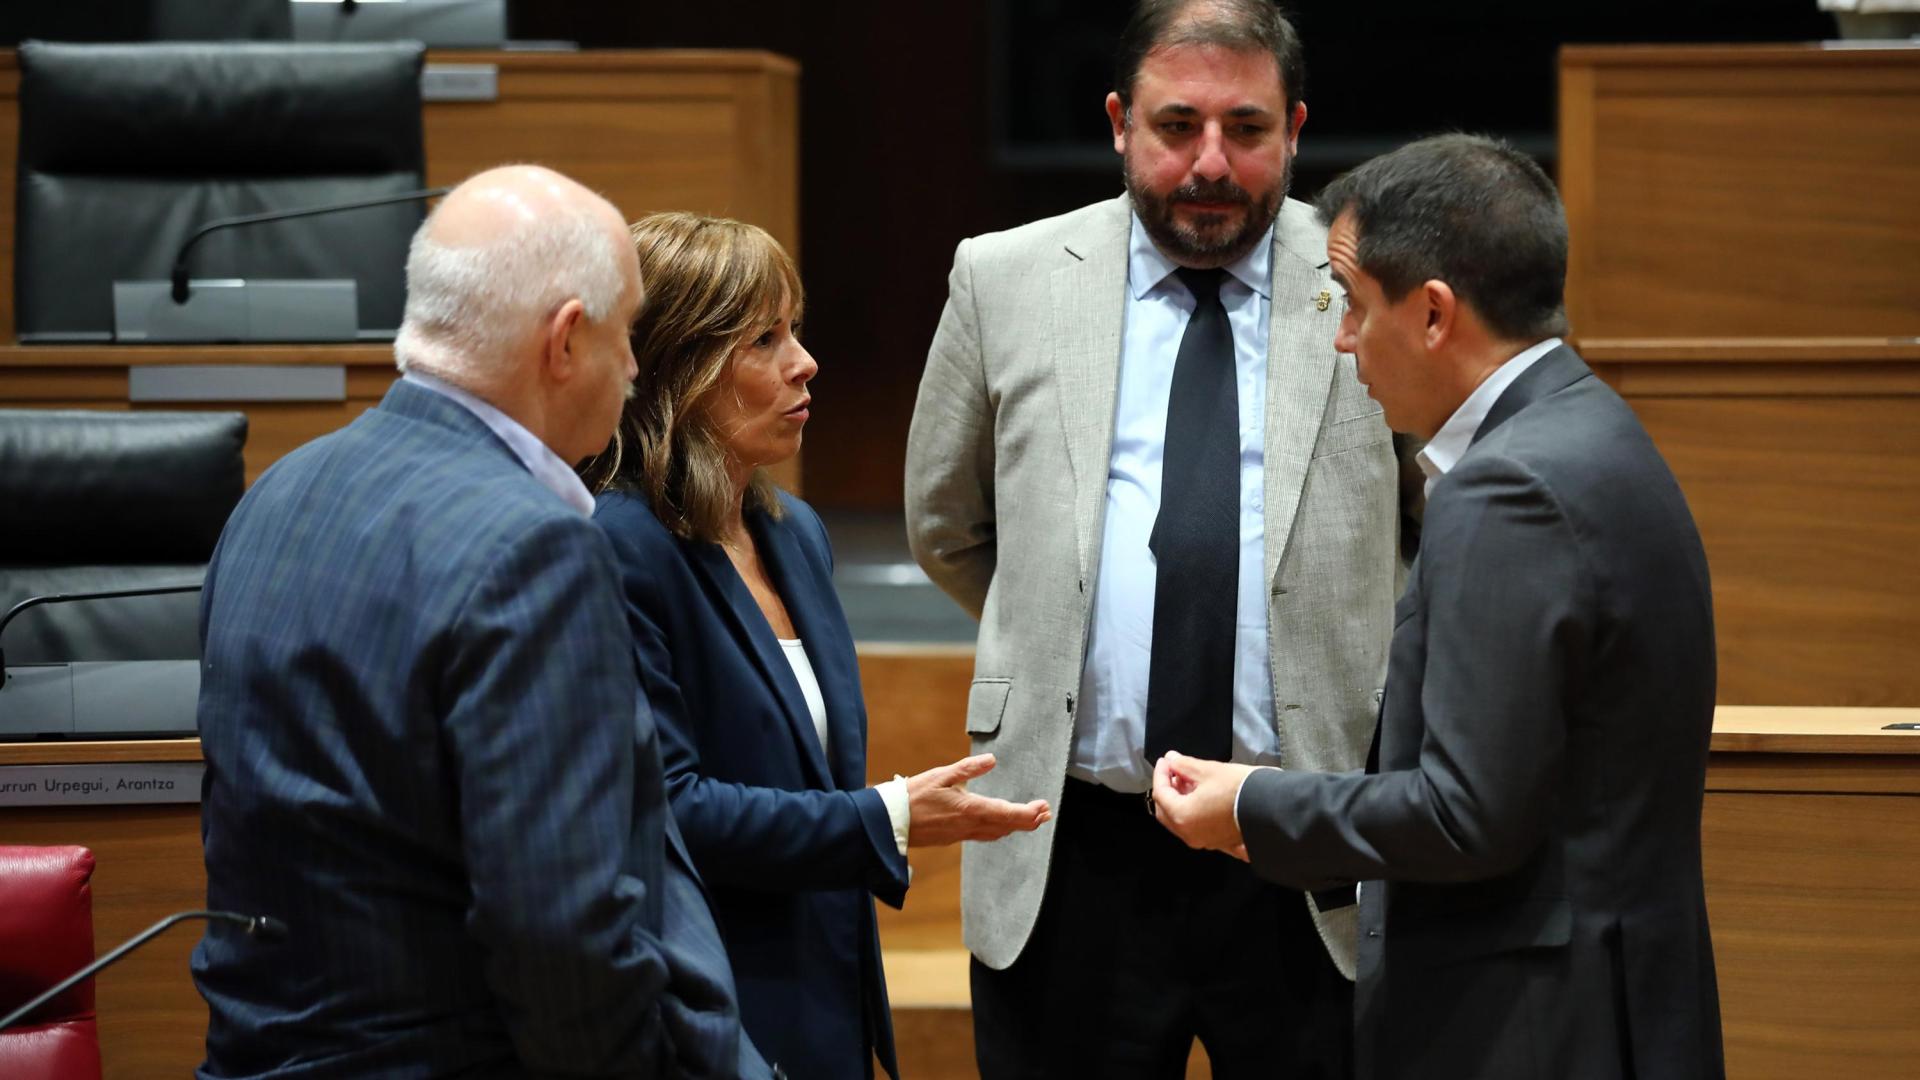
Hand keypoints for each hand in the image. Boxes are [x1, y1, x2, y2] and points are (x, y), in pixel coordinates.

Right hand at [906, 753, 1050, 846]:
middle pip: (1007, 827)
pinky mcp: (953, 838)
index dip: (1029, 813)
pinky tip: (1000, 825)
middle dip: (1029, 821)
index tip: (1044, 807)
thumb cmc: (912, 796)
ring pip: (996, 833)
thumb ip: (968, 768)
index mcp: (970, 809)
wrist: (890, 823)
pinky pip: (983, 836)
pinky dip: (998, 830)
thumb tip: (992, 760)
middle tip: (1045, 814)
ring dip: (1015, 827)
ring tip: (1030, 820)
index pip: (1008, 814)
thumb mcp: (940, 775)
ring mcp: (961, 834)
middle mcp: (969, 825)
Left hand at [1151, 751, 1254, 859]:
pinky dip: (1194, 813)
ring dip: (1180, 800)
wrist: (1273, 808)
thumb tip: (1172, 760)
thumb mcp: (1208, 771)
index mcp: (1183, 817)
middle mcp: (1190, 834)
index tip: (1166, 760)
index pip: (1161, 793)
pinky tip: (1201, 797)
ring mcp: (1204, 841)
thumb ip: (1184, 765)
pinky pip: (1198, 828)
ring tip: (1188, 780)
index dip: (1161, 773)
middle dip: (1167, 789)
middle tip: (1174, 770)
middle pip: (1166, 811)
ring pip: (1181, 821)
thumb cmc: (1240, 789)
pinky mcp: (1219, 842)